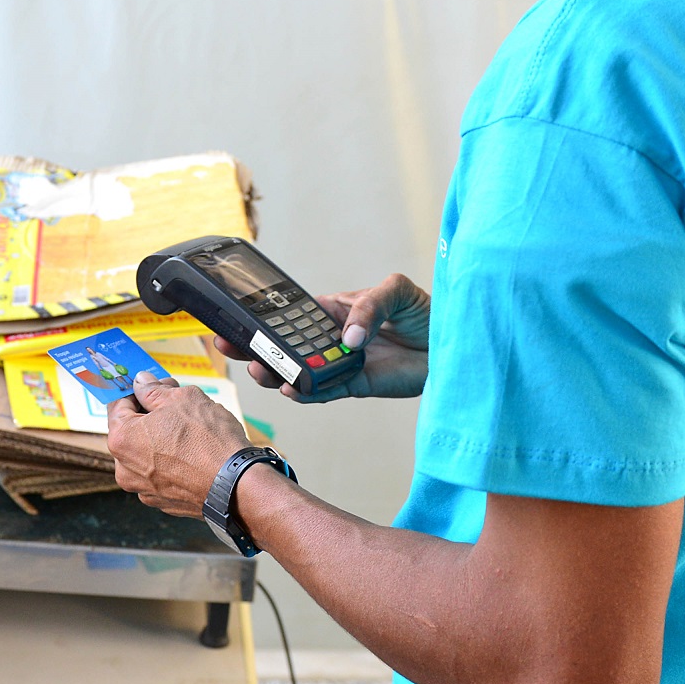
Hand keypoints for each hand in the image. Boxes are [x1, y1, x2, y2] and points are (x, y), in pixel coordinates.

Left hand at [106, 372, 251, 516]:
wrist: (237, 486)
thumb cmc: (209, 443)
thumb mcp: (181, 399)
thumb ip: (154, 390)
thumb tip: (142, 383)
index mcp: (122, 440)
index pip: (117, 404)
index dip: (135, 390)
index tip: (148, 385)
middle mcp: (126, 469)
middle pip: (131, 430)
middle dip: (151, 413)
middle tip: (175, 402)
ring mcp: (144, 489)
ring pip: (147, 453)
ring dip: (161, 437)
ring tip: (190, 428)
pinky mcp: (163, 501)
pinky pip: (161, 472)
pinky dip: (171, 460)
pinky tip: (192, 451)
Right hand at [212, 273, 431, 401]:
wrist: (454, 346)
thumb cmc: (427, 311)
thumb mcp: (397, 291)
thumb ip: (370, 306)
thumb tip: (348, 336)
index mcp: (334, 310)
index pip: (292, 314)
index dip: (265, 317)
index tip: (239, 316)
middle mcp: (332, 338)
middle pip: (286, 345)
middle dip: (257, 347)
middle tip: (230, 345)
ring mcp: (341, 363)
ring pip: (298, 371)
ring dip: (276, 372)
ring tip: (258, 370)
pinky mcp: (355, 385)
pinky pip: (324, 391)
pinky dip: (307, 392)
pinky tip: (290, 388)